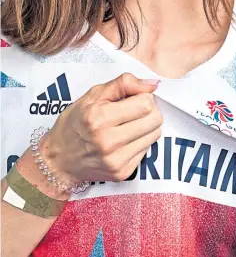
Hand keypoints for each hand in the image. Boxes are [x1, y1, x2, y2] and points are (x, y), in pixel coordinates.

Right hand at [40, 73, 161, 184]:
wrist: (59, 159)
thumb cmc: (76, 122)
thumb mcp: (93, 94)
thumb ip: (124, 83)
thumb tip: (153, 84)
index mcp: (99, 118)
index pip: (145, 104)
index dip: (144, 96)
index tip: (133, 98)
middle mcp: (108, 141)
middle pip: (155, 119)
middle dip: (149, 110)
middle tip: (134, 110)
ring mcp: (116, 160)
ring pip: (154, 134)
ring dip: (146, 126)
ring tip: (129, 124)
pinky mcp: (122, 173)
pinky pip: (147, 150)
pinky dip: (140, 141)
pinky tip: (124, 139)